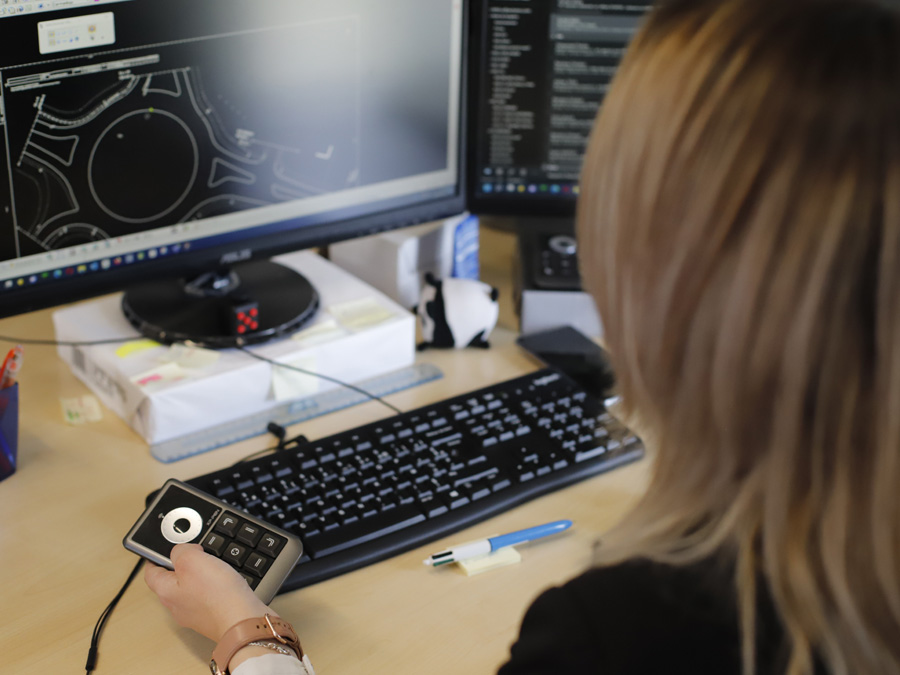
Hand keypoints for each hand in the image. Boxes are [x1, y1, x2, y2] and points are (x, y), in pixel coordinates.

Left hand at [144, 544, 271, 641]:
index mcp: (166, 592)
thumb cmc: (218, 596)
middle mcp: (178, 606)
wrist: (243, 620)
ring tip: (214, 565)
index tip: (161, 549)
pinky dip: (216, 586)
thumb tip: (182, 550)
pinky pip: (210, 596)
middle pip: (173, 580)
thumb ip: (180, 550)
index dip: (154, 557)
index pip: (151, 573)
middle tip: (196, 553)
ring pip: (193, 587)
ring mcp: (196, 613)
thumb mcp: (191, 559)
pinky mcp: (214, 615)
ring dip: (202, 575)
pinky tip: (226, 581)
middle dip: (183, 564)